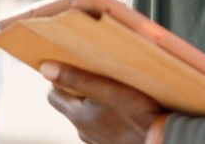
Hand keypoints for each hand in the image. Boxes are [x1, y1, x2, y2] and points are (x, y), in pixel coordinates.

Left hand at [41, 61, 161, 143]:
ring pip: (86, 116)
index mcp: (77, 115)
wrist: (159, 141)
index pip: (52, 94)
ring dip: (94, 104)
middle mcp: (82, 130)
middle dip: (78, 90)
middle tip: (96, 77)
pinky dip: (107, 116)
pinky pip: (101, 126)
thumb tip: (45, 68)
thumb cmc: (136, 115)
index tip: (75, 68)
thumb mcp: (106, 89)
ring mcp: (95, 139)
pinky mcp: (110, 143)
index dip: (60, 79)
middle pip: (70, 104)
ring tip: (113, 93)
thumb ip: (75, 78)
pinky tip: (123, 111)